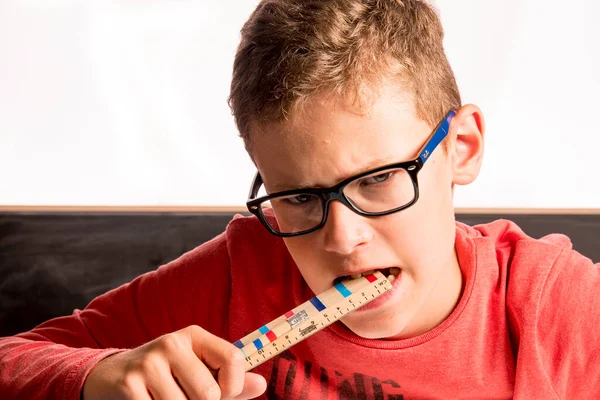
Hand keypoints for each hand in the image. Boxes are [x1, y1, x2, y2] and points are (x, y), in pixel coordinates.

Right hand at [82, 325, 266, 399]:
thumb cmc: (166, 374)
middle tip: (185, 397)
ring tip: (165, 398)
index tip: (223, 393)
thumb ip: (230, 380)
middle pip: (209, 394)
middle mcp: (173, 342)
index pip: (233, 360)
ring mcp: (149, 362)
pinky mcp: (130, 384)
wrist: (111, 375)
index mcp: (195, 335)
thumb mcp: (198, 369)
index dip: (234, 386)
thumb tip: (261, 385)